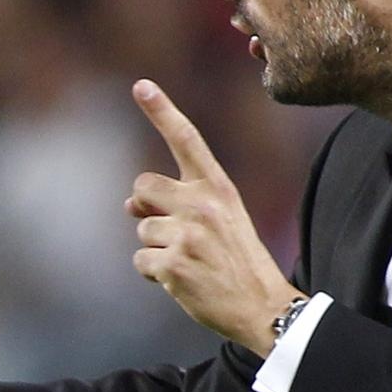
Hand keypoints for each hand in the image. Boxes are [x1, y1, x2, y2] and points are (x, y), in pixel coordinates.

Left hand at [127, 79, 299, 352]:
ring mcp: (187, 234)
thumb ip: (179, 204)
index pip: (187, 140)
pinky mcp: (173, 264)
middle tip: (174, 233)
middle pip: (143, 186)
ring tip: (188, 263)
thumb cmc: (237, 262)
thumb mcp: (220, 222)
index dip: (162, 111)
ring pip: (140, 229)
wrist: (262, 306)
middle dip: (146, 208)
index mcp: (219, 188)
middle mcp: (203, 204)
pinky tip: (181, 281)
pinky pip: (140, 261)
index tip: (141, 85)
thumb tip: (129, 206)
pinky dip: (153, 275)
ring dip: (155, 248)